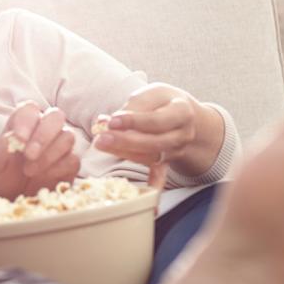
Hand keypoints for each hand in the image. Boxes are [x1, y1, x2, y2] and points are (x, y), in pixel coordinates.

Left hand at [0, 102, 79, 200]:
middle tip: (29, 155)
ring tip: (29, 171)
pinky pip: (73, 159)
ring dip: (48, 154)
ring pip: (67, 136)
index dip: (26, 122)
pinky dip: (58, 168)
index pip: (30, 110)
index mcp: (23, 123)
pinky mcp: (69, 163)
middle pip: (56, 116)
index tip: (18, 140)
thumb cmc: (1, 175)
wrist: (11, 198)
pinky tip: (43, 177)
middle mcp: (44, 129)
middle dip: (43, 135)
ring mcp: (59, 145)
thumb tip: (10, 139)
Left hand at [93, 83, 213, 188]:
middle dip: (124, 141)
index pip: (156, 120)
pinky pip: (159, 173)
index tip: (112, 121)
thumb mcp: (152, 93)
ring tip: (100, 144)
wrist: (182, 114)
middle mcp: (183, 134)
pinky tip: (147, 189)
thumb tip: (109, 122)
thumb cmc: (162, 100)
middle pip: (154, 142)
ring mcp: (177, 150)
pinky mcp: (168, 161)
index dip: (133, 122)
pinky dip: (153, 182)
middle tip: (101, 139)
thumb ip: (133, 107)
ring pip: (150, 157)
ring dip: (123, 152)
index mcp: (182, 112)